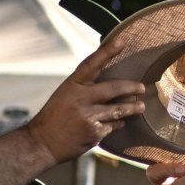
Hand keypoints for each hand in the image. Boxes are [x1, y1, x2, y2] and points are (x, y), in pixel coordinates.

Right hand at [26, 40, 144, 163]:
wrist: (42, 144)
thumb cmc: (54, 117)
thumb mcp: (64, 95)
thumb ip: (83, 87)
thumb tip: (108, 80)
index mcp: (72, 85)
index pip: (92, 64)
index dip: (107, 51)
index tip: (121, 41)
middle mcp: (81, 99)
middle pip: (114, 88)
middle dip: (132, 87)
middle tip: (142, 87)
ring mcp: (89, 117)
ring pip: (119, 109)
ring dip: (132, 108)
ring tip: (140, 106)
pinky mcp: (95, 133)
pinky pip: (113, 126)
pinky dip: (116, 124)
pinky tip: (116, 123)